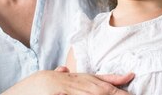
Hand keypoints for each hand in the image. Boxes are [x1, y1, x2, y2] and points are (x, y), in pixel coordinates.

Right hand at [2, 67, 134, 94]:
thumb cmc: (28, 91)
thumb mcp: (45, 81)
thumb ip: (57, 75)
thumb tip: (64, 68)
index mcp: (67, 79)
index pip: (94, 78)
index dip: (113, 78)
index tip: (130, 76)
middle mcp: (67, 82)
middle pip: (97, 86)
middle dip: (116, 90)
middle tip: (133, 93)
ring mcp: (63, 89)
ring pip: (91, 91)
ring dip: (108, 93)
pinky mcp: (57, 91)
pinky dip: (89, 94)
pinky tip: (102, 94)